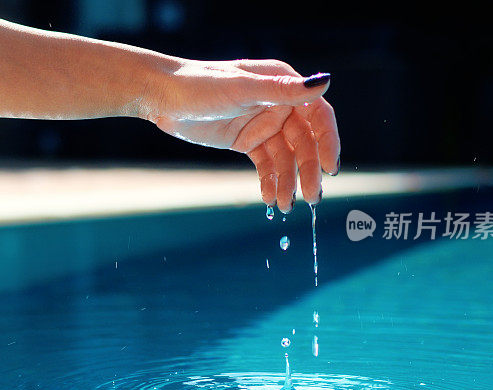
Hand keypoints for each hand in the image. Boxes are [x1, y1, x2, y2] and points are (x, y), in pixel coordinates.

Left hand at [147, 59, 339, 212]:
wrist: (163, 98)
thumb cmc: (199, 84)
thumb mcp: (241, 88)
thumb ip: (282, 90)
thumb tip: (325, 80)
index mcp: (282, 84)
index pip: (317, 114)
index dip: (328, 141)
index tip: (330, 169)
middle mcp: (277, 104)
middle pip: (303, 143)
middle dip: (308, 171)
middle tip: (311, 198)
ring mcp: (262, 124)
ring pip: (286, 158)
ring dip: (289, 183)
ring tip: (286, 206)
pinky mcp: (247, 141)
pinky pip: (267, 166)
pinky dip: (270, 183)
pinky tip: (270, 200)